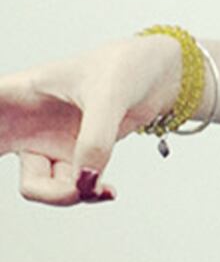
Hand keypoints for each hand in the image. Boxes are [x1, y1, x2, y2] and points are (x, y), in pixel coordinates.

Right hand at [0, 35, 180, 205]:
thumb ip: (95, 137)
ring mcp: (45, 141)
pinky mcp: (72, 157)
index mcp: (22, 91)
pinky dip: (86, 194)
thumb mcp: (112, 95)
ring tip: (97, 189)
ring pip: (35, 186)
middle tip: (28, 164)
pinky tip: (107, 191)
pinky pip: (68, 189)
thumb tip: (83, 183)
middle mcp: (25, 118)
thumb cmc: (129, 66)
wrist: (163, 74)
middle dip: (7, 165)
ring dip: (64, 196)